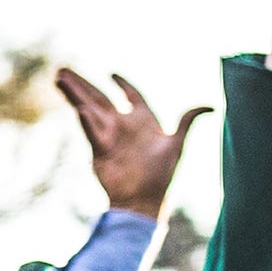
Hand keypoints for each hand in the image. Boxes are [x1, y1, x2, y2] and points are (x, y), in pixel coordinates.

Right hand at [54, 70, 207, 215]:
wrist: (144, 200)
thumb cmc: (162, 174)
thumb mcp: (176, 144)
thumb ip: (188, 122)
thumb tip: (211, 106)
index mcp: (143, 120)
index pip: (131, 95)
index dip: (123, 84)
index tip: (113, 73)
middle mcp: (123, 125)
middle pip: (100, 97)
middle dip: (82, 84)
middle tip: (64, 70)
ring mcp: (109, 135)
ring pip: (88, 108)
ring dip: (75, 93)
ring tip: (60, 78)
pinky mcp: (99, 149)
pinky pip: (91, 130)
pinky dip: (86, 121)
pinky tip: (79, 109)